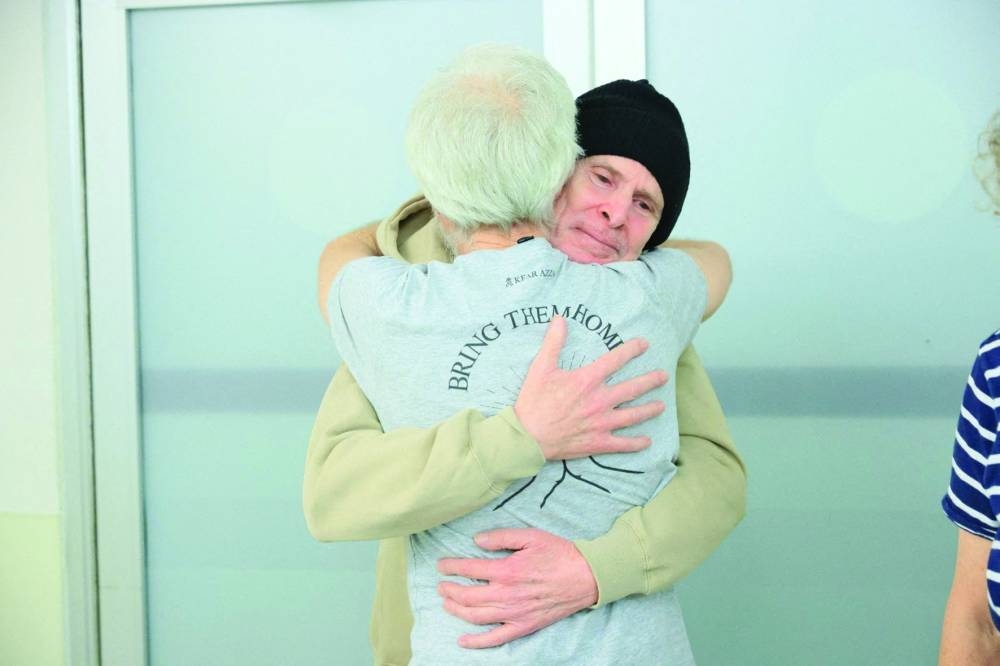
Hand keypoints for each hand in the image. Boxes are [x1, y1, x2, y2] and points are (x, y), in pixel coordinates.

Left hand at [437, 528, 597, 648]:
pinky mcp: (523, 626)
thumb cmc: (559, 554)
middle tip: (440, 585)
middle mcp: (507, 595)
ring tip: (446, 603)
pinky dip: (476, 642)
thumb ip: (501, 537)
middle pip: (467, 596)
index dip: (451, 567)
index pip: (469, 569)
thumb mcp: (530, 536)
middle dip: (448, 590)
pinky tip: (462, 641)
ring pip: (475, 617)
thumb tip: (476, 540)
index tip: (441, 565)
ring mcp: (514, 614)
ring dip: (456, 611)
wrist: (586, 577)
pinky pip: (495, 639)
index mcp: (507, 570)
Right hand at [514, 315, 667, 459]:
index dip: (632, 350)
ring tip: (661, 406)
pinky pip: (623, 443)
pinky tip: (647, 441)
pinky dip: (637, 443)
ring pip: (634, 415)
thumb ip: (553, 342)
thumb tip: (560, 319)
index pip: (616, 360)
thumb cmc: (533, 402)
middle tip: (664, 376)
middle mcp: (600, 400)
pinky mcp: (599, 442)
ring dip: (649, 410)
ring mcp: (602, 423)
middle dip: (651, 381)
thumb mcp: (540, 367)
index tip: (644, 344)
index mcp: (587, 380)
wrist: (528, 436)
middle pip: (633, 388)